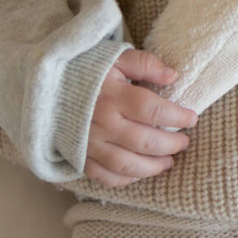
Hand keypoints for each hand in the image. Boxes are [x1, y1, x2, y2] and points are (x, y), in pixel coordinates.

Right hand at [85, 49, 197, 187]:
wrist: (45, 85)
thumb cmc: (86, 69)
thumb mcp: (115, 57)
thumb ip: (145, 64)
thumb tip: (172, 75)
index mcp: (113, 95)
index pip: (152, 110)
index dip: (177, 116)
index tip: (192, 118)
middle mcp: (102, 122)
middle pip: (143, 140)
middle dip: (170, 144)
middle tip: (185, 142)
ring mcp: (89, 142)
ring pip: (126, 164)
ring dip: (152, 167)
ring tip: (169, 162)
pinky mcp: (79, 155)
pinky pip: (103, 176)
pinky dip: (124, 179)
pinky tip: (140, 173)